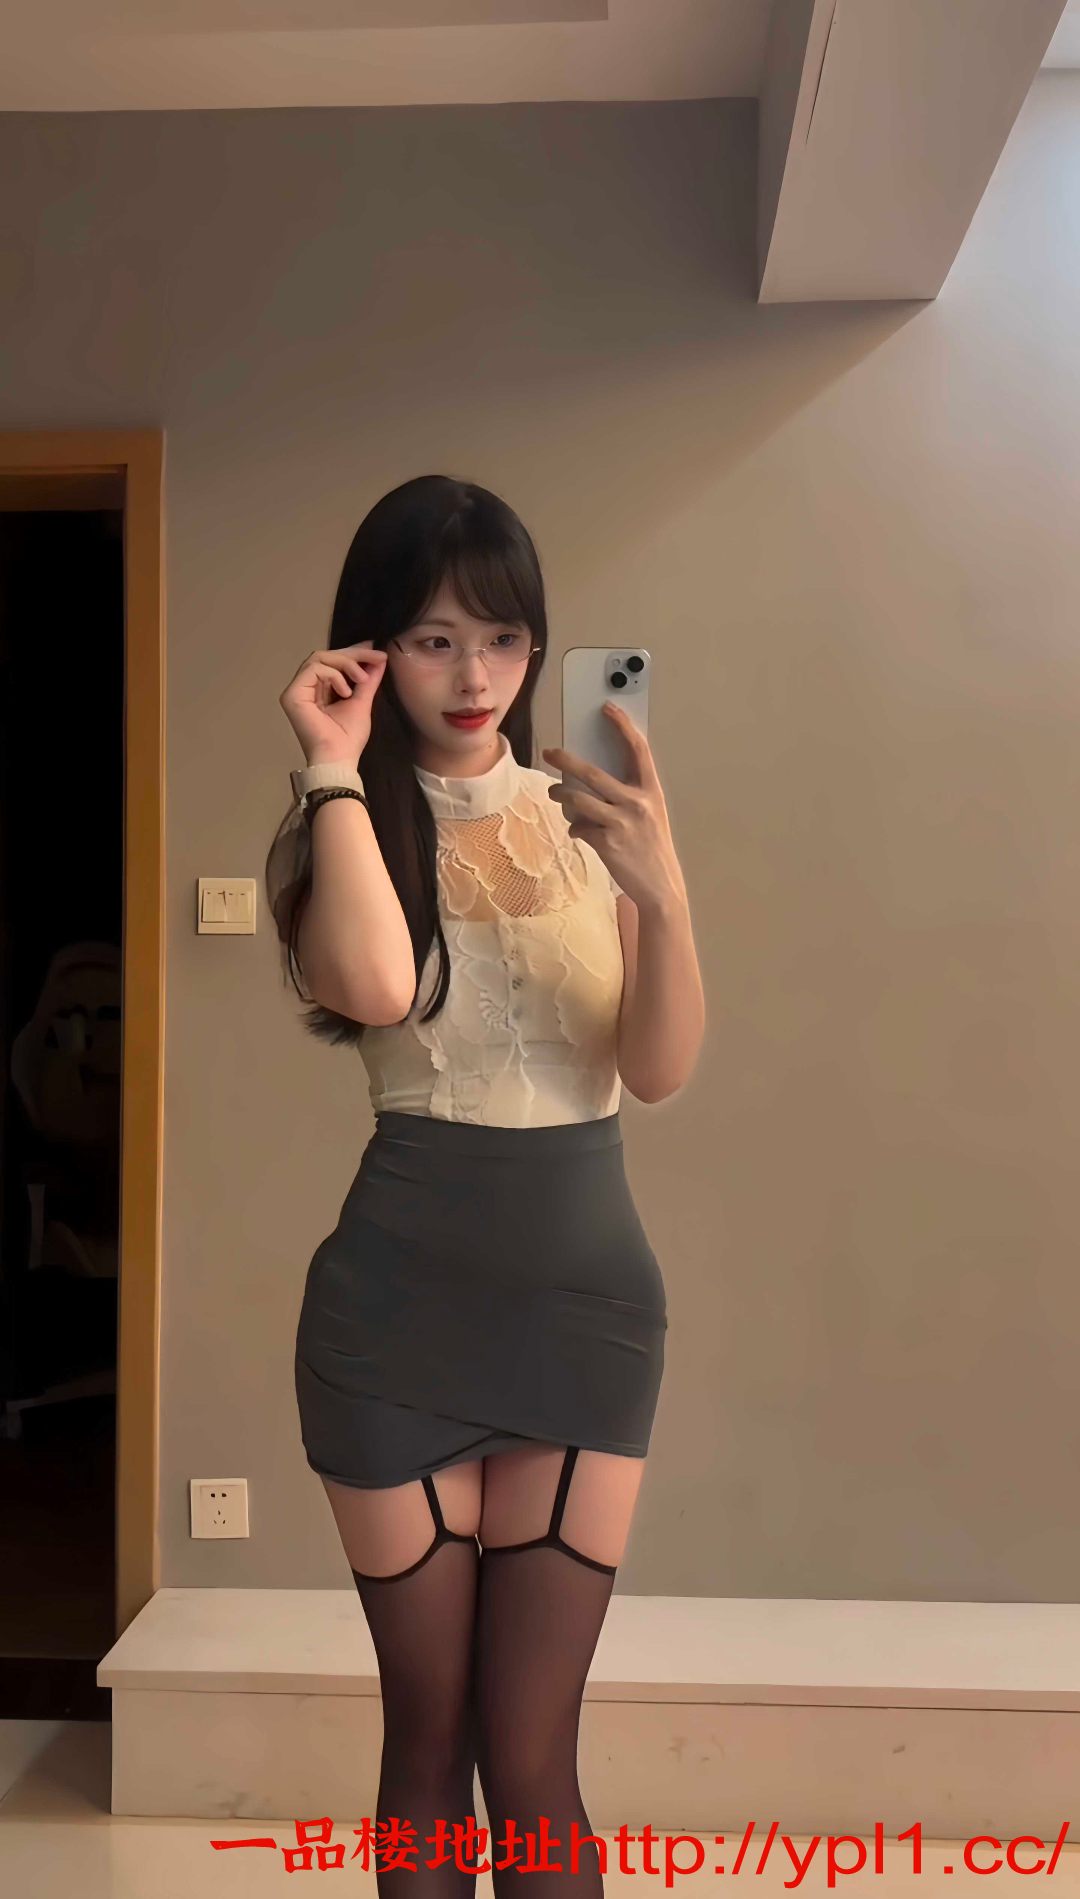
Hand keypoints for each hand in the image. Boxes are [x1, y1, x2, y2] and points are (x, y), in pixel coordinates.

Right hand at [279, 639, 387, 765]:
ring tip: (362, 679)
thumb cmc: (348, 738)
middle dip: (354, 654)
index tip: (377, 652)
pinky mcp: (292, 694)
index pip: (333, 662)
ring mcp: (297, 690)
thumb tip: (380, 660)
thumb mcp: (362, 702)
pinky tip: (346, 692)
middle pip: (326, 656)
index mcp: (319, 690)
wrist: (338, 759)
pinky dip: (334, 676)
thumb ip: (368, 681)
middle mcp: (305, 688)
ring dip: (346, 664)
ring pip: (319, 658)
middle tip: (377, 657)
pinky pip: (313, 669)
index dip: (354, 653)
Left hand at [542, 702, 685, 911]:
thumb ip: (629, 796)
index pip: (638, 749)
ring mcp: (621, 822)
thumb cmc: (652, 848)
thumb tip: (592, 781)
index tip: (607, 708)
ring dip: (560, 794)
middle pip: (593, 773)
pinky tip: (579, 833)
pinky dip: (575, 828)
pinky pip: (580, 828)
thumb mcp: (651, 815)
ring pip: (578, 799)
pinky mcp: (607, 842)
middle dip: (566, 759)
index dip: (622, 725)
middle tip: (549, 751)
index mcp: (651, 791)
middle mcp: (637, 802)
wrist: (661, 887)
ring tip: (553, 792)